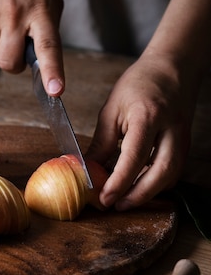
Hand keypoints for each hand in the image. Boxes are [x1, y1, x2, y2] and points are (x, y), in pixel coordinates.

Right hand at [0, 0, 64, 95]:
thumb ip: (47, 23)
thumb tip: (39, 52)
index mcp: (41, 10)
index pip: (48, 47)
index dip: (52, 71)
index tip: (55, 91)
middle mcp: (15, 15)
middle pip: (9, 62)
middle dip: (13, 65)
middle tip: (17, 51)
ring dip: (1, 39)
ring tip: (5, 11)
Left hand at [86, 52, 195, 209]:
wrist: (171, 68)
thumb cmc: (139, 83)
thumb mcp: (112, 109)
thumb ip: (102, 142)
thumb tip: (88, 169)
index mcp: (148, 116)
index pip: (134, 157)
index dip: (119, 182)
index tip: (104, 198)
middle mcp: (171, 129)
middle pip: (162, 173)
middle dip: (139, 195)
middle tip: (117, 206)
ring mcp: (182, 137)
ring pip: (171, 175)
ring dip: (149, 192)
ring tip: (125, 199)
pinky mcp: (185, 144)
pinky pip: (173, 170)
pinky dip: (157, 182)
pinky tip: (139, 185)